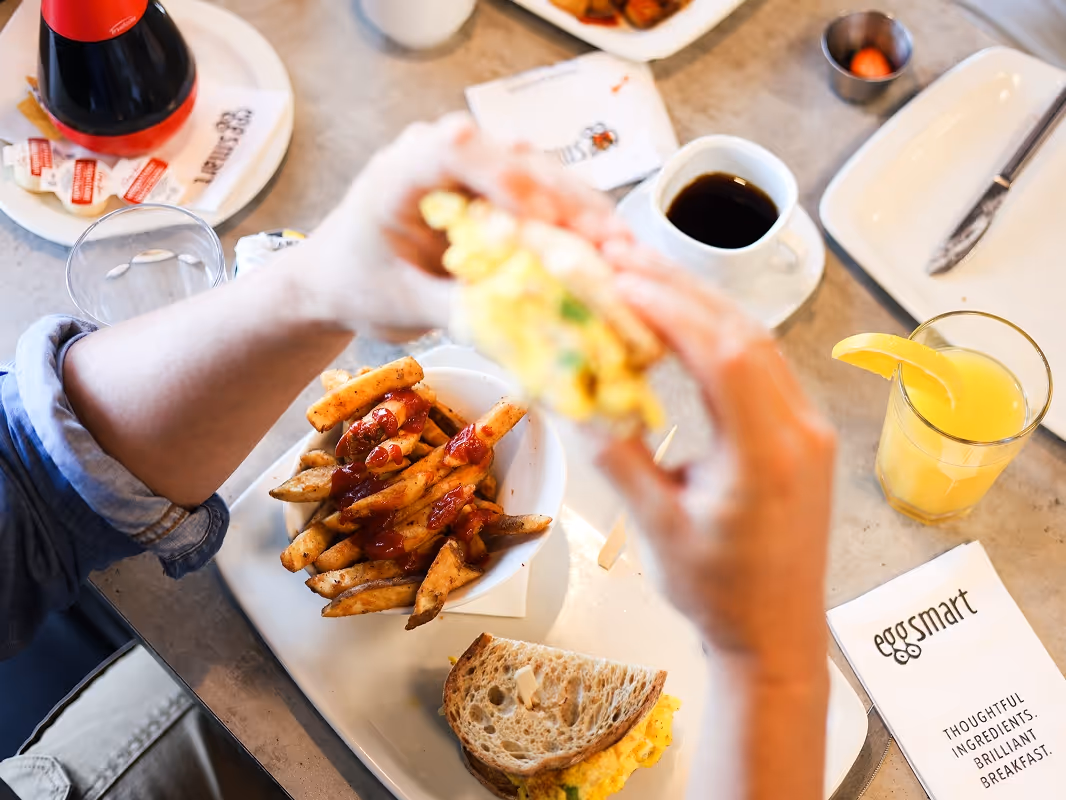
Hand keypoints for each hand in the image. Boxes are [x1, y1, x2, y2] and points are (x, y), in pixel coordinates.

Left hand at [290, 113, 629, 338]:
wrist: (338, 280)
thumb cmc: (357, 285)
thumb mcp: (400, 305)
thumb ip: (454, 309)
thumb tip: (517, 329)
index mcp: (402, 169)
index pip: (457, 148)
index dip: (507, 176)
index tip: (543, 217)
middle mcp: (442, 155)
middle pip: (515, 159)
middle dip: (565, 202)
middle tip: (609, 243)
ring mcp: (473, 170)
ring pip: (540, 175)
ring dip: (581, 213)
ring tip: (621, 252)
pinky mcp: (496, 192)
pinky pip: (543, 200)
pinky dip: (575, 227)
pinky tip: (606, 252)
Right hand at [597, 243, 835, 679]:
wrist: (775, 632)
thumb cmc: (721, 594)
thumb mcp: (658, 529)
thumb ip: (619, 461)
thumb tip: (578, 402)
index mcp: (767, 457)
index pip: (726, 357)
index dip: (674, 310)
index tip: (625, 282)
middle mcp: (798, 433)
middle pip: (745, 334)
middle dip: (682, 290)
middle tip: (627, 258)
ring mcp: (806, 430)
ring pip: (758, 342)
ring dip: (702, 305)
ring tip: (647, 276)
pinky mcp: (800, 433)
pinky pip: (763, 365)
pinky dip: (719, 333)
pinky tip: (685, 321)